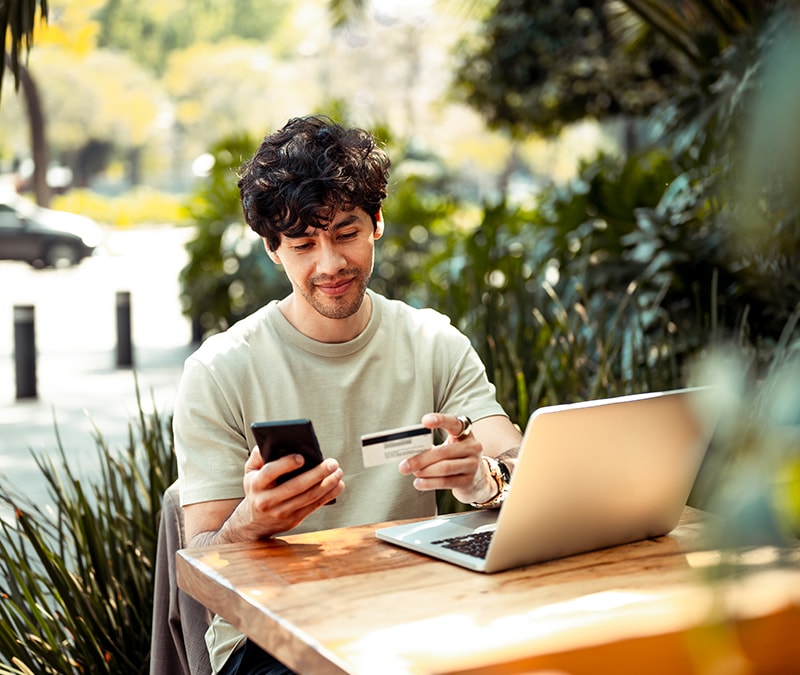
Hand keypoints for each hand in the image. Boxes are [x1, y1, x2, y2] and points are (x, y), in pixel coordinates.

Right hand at [225, 446, 344, 540]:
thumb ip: (258, 456)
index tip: (302, 457)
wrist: (253, 523)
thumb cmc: (256, 489)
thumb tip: (269, 441)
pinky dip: (328, 496)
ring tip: (338, 472)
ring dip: (327, 485)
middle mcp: (267, 500)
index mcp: (256, 484)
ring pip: (308, 498)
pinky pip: (313, 506)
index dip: (286, 464)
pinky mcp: (293, 520)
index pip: (270, 472)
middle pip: (295, 486)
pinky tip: (338, 485)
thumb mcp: (250, 472)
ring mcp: (281, 512)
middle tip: (332, 463)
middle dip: (317, 474)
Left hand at [398, 412, 495, 504]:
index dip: (440, 420)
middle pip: (443, 451)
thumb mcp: (448, 448)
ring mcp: (473, 464)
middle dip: (421, 459)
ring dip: (424, 471)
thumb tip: (409, 453)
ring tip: (413, 473)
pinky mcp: (469, 481)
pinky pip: (446, 482)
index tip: (424, 421)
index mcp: (465, 433)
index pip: (453, 423)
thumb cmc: (456, 459)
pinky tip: (419, 483)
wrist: (478, 480)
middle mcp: (472, 447)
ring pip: (444, 468)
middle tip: (404, 465)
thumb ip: (432, 447)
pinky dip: (429, 483)